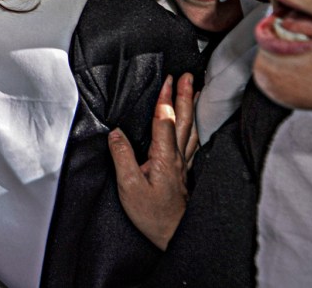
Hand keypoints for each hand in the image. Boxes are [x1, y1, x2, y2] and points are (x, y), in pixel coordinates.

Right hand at [108, 74, 196, 250]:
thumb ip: (122, 156)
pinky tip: (196, 123)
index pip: (165, 121)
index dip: (166, 99)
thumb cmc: (151, 214)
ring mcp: (183, 164)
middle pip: (184, 120)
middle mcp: (177, 157)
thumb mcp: (129, 186)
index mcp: (163, 157)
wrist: (173, 235)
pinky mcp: (183, 171)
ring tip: (196, 91)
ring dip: (193, 107)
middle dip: (185, 96)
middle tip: (189, 76)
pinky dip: (195, 126)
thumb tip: (115, 132)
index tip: (168, 79)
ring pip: (192, 129)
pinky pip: (192, 142)